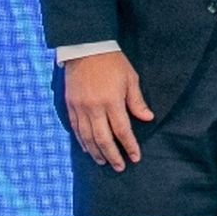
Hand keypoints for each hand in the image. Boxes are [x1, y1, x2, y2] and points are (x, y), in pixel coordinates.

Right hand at [63, 50, 153, 171]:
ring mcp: (79, 108)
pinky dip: (82, 141)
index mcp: (112, 101)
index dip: (129, 145)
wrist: (86, 48)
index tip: (135, 157)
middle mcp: (94, 108)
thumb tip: (147, 118)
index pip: (122, 130)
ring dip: (96, 152)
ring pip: (87, 137)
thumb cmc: (113, 62)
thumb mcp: (131, 79)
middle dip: (112, 155)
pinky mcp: (70, 105)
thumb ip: (137, 101)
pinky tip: (88, 149)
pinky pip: (75, 128)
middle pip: (103, 138)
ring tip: (104, 162)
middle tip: (119, 167)